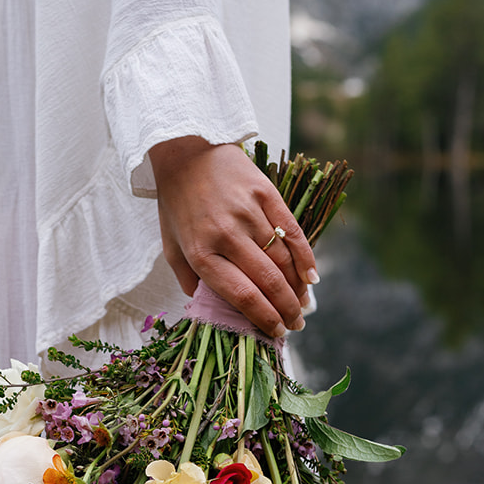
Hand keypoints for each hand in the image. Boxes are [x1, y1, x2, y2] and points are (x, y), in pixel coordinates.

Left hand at [150, 137, 317, 339]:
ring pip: (283, 259)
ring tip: (302, 305)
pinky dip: (306, 258)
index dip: (264, 318)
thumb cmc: (178, 203)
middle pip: (267, 281)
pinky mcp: (265, 192)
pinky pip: (293, 232)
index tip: (276, 333)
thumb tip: (214, 310)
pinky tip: (313, 277)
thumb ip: (190, 280)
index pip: (241, 295)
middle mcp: (226, 234)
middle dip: (286, 310)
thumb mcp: (171, 246)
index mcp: (201, 252)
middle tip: (296, 325)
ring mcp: (248, 212)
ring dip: (298, 288)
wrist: (185, 151)